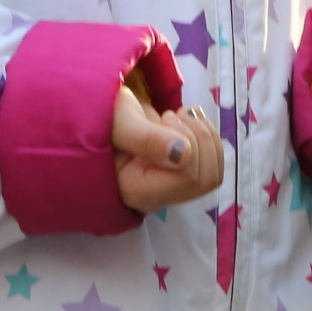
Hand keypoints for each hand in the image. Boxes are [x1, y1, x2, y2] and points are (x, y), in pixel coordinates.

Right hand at [112, 83, 221, 213]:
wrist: (97, 115)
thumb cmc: (100, 118)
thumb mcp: (116, 121)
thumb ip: (146, 139)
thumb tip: (184, 155)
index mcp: (139, 190)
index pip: (188, 178)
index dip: (187, 143)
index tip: (163, 119)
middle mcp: (158, 195)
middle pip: (206, 179)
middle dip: (199, 138)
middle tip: (172, 117)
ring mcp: (172, 185)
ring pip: (214, 171)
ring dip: (205, 134)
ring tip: (179, 115)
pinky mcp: (181, 172)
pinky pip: (212, 161)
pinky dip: (207, 133)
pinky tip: (186, 119)